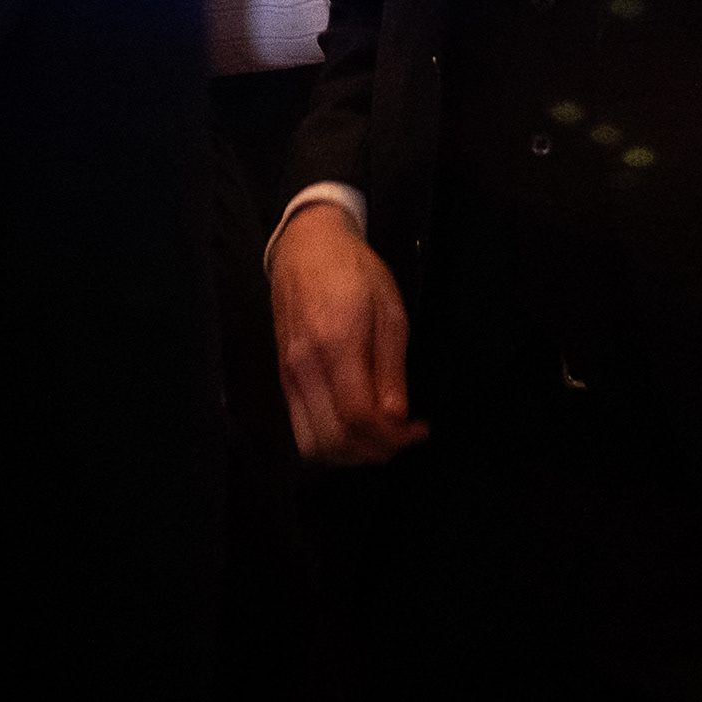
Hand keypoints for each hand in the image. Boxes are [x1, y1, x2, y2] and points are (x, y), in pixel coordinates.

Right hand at [267, 201, 427, 464]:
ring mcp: (288, 376)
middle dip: (375, 451)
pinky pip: (301, 430)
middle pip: (335, 441)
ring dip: (351, 454)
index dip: (394, 436)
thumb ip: (392, 368)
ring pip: (313, 445)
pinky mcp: (283, 380)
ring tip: (381, 438)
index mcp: (336, 343)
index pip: (360, 417)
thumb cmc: (352, 270)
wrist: (306, 247)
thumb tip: (396, 417)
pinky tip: (356, 428)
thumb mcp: (390, 310)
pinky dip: (331, 443)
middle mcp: (305, 366)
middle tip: (404, 437)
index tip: (419, 429)